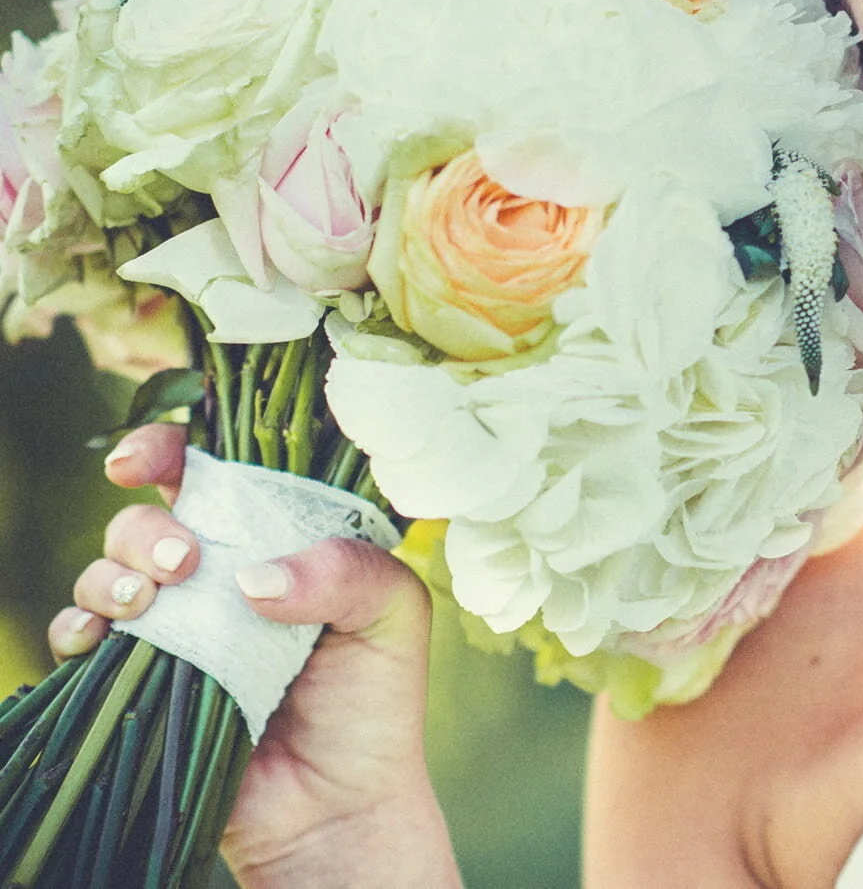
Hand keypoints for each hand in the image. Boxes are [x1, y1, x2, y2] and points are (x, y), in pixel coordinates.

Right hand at [47, 424, 454, 884]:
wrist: (338, 806)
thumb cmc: (375, 702)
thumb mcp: (392, 615)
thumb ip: (344, 572)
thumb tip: (253, 578)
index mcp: (281, 537)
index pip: (218, 470)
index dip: (169, 448)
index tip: (146, 459)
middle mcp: (221, 572)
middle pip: (152, 516)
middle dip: (148, 526)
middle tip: (183, 561)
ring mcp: (177, 624)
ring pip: (109, 570)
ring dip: (112, 574)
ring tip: (148, 604)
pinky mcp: (141, 679)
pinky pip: (82, 638)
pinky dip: (78, 629)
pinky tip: (100, 639)